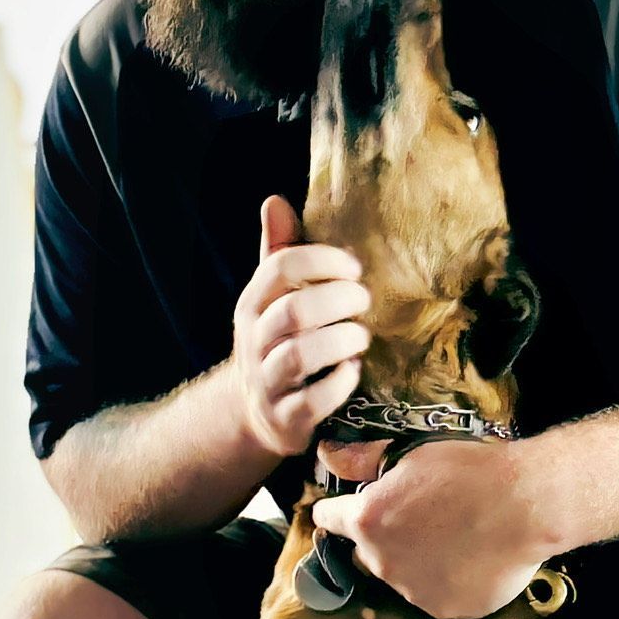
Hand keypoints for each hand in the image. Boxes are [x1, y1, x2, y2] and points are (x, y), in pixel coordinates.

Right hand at [233, 196, 370, 458]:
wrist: (256, 413)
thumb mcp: (272, 299)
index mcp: (253, 304)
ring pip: (301, 356)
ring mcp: (268, 382)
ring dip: (342, 341)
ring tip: (362, 337)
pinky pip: (314, 401)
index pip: (279, 266)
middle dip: (339, 301)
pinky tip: (354, 370)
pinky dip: (341, 383)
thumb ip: (278, 252)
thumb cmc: (277, 343)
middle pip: (294, 311)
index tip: (354, 266)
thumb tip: (275, 199)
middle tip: (365, 301)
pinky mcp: (287, 418)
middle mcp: (255, 341)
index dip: (321, 259)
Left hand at [311, 437, 546, 618]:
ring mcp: (414, 591)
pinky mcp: (446, 610)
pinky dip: (448, 581)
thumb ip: (371, 467)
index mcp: (367, 521)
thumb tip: (338, 461)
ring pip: (404, 577)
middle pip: (367, 553)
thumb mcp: (414, 456)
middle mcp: (382, 562)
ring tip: (454, 540)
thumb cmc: (471, 471)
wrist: (527, 504)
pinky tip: (472, 560)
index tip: (342, 509)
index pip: (329, 519)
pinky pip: (438, 595)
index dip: (335, 510)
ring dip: (417, 562)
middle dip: (382, 539)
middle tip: (418, 520)